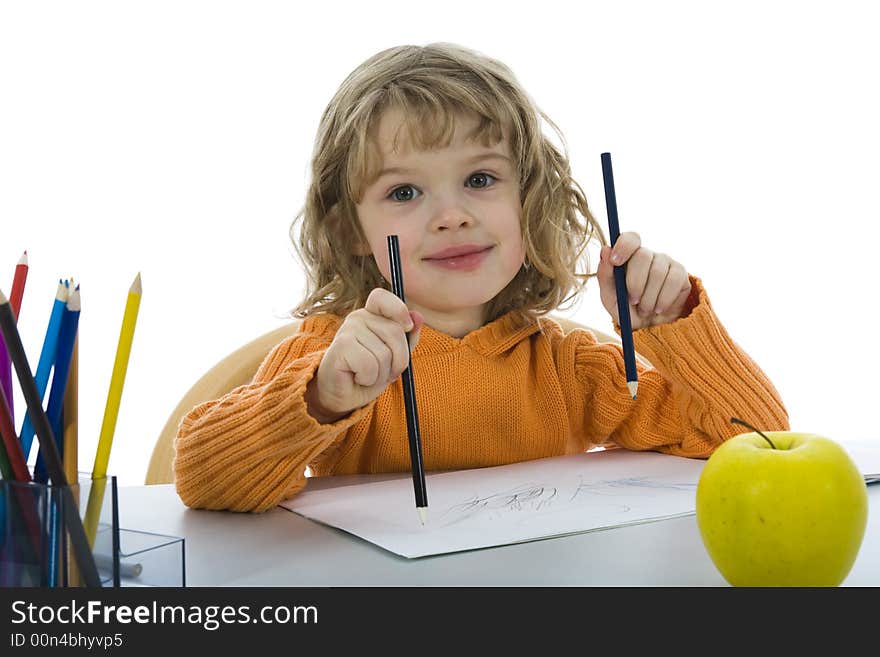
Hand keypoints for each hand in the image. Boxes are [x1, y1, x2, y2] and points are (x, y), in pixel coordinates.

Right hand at [305, 288, 423, 422]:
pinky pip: (370, 365)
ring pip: (384, 353)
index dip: (399, 310)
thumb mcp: (395, 356)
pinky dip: (369, 378)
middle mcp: (358, 317)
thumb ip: (408, 337)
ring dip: (382, 374)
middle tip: (386, 370)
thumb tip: (418, 316)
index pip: (382, 298)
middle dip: (398, 360)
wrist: (344, 395)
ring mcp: (347, 330)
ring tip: (368, 376)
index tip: (407, 328)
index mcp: (372, 315)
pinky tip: (358, 378)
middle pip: (395, 333)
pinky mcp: (341, 347)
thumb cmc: (370, 373)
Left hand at [596, 231, 691, 329]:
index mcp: (628, 257)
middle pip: (643, 256)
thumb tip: (605, 249)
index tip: (615, 262)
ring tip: (645, 309)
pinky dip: (663, 299)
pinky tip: (659, 308)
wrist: (649, 328)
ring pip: (657, 271)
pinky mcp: (680, 273)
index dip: (623, 246)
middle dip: (635, 283)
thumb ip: (604, 274)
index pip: (630, 239)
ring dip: (649, 297)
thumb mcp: (610, 297)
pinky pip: (673, 281)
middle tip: (633, 301)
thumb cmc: (626, 309)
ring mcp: (665, 262)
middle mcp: (647, 255)